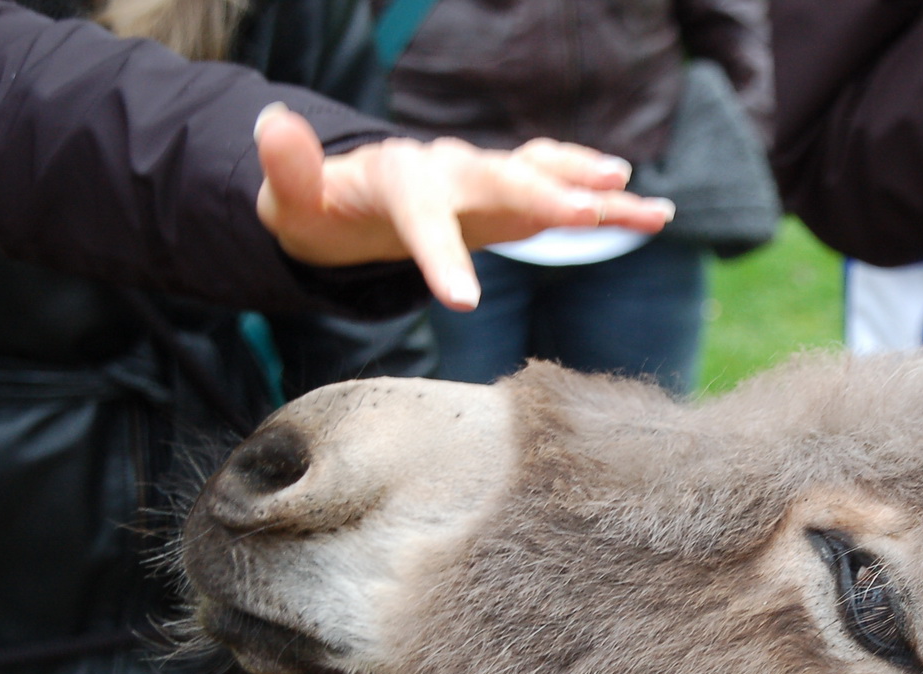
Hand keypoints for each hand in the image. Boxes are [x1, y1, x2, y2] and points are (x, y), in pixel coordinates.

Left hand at [253, 105, 674, 309]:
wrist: (352, 195)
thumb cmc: (321, 208)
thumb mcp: (291, 200)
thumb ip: (287, 169)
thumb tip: (272, 122)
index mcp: (402, 180)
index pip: (423, 216)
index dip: (441, 257)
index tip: (461, 303)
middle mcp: (452, 170)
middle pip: (502, 181)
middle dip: (544, 196)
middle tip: (588, 213)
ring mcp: (486, 180)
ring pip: (545, 177)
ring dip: (595, 191)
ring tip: (650, 207)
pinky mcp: (510, 198)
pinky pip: (561, 191)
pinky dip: (603, 199)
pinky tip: (650, 212)